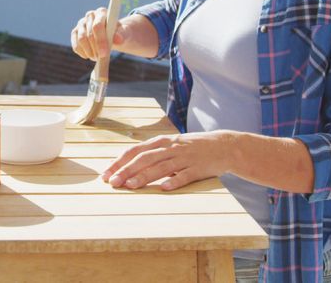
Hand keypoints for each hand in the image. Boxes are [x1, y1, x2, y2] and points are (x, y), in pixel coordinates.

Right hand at [70, 7, 126, 59]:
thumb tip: (118, 40)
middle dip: (95, 49)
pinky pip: (76, 45)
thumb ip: (122, 35)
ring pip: (81, 39)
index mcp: (102, 12)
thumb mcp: (124, 33)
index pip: (97, 26)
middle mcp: (90, 15)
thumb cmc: (119, 33)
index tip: (104, 54)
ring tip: (97, 58)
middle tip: (101, 58)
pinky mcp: (75, 32)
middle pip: (89, 34)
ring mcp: (81, 23)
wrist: (113, 35)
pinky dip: (82, 53)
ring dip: (89, 52)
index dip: (100, 41)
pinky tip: (89, 56)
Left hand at [102, 131, 234, 190]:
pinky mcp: (198, 167)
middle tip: (113, 183)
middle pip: (144, 159)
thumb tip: (128, 166)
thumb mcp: (171, 146)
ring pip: (161, 167)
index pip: (135, 151)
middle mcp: (171, 148)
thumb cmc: (192, 148)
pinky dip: (174, 181)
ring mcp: (185, 157)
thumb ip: (153, 154)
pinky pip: (185, 175)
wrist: (223, 146)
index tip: (106, 174)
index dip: (120, 162)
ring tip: (131, 186)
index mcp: (162, 142)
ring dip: (145, 176)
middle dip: (127, 170)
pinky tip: (164, 188)